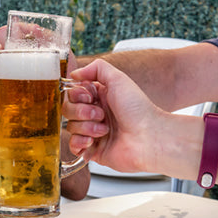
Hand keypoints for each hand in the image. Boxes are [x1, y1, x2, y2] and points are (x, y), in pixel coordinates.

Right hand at [64, 59, 166, 174]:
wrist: (148, 137)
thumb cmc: (138, 109)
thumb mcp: (118, 78)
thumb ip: (96, 68)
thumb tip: (75, 74)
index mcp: (100, 97)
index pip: (73, 94)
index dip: (77, 95)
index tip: (90, 97)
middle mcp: (95, 114)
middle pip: (68, 110)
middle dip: (82, 112)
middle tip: (101, 114)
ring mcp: (93, 132)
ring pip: (71, 127)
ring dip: (86, 127)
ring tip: (105, 130)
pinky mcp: (92, 150)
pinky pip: (73, 145)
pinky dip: (80, 142)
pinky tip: (93, 141)